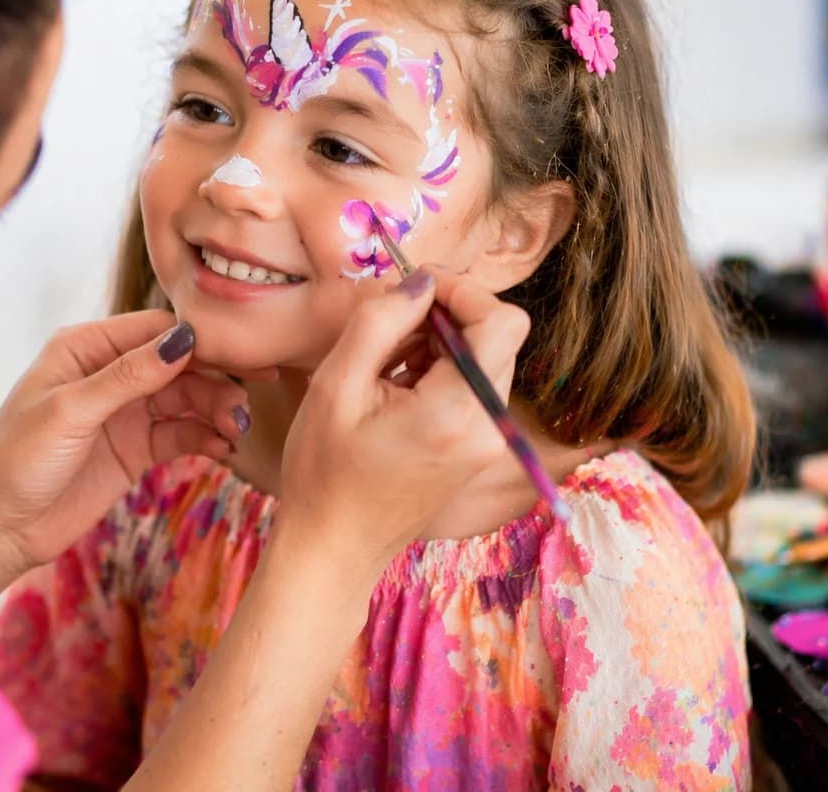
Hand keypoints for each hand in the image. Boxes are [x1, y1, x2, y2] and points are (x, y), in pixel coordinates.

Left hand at [0, 311, 253, 575]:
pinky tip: (223, 448)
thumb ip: (128, 377)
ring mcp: (125, 413)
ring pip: (186, 399)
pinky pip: (180, 434)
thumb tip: (183, 340)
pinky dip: (205, 438)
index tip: (242, 353)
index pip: (155, 329)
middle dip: (217, 378)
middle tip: (254, 394)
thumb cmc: (14, 461)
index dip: (200, 340)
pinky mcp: (135, 450)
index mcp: (85, 347)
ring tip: (236, 429)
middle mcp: (109, 374)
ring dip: (215, 410)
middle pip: (179, 363)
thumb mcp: (70, 412)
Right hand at [277, 268, 531, 572]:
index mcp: (455, 411)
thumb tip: (419, 281)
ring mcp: (487, 443)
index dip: (463, 291)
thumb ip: (379, 322)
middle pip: (496, 338)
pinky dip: (441, 373)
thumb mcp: (336, 386)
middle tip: (388, 330)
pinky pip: (475, 389)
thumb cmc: (324, 472)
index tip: (416, 291)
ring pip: (485, 360)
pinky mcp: (478, 450)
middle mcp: (486, 428)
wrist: (335, 547)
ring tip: (385, 367)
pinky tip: (396, 390)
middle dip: (445, 319)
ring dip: (440, 346)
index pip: (503, 321)